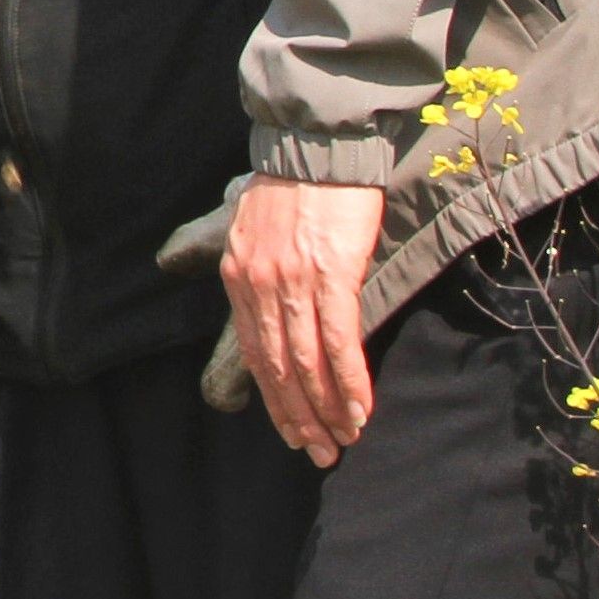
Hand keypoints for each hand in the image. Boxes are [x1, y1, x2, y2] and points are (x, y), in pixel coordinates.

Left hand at [224, 176, 388, 463]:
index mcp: (240, 277)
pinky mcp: (332, 275)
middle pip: (278, 368)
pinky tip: (358, 410)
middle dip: (298, 417)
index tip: (291, 430)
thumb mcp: (255, 231)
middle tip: (318, 453)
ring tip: (341, 441)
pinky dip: (348, 382)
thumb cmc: (297, 187)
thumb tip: (271, 309)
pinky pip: (339, 342)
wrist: (319, 144)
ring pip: (307, 363)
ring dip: (326, 410)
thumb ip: (258, 273)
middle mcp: (259, 285)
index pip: (256, 353)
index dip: (274, 399)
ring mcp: (293, 282)